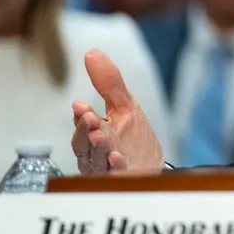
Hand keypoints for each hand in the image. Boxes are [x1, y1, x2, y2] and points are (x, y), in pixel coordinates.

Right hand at [71, 49, 165, 174]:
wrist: (151, 167)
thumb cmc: (134, 138)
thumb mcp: (125, 106)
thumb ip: (108, 83)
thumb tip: (92, 53)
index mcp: (93, 133)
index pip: (82, 124)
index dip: (81, 116)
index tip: (81, 105)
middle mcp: (95, 153)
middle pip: (82, 144)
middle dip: (85, 131)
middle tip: (90, 120)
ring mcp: (107, 168)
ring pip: (95, 160)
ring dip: (98, 148)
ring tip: (101, 136)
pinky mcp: (121, 180)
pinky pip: (114, 176)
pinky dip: (115, 168)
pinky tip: (118, 159)